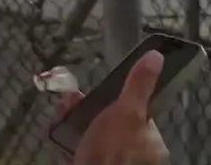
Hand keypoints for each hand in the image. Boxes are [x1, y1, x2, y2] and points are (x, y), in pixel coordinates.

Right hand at [54, 51, 168, 164]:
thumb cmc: (112, 151)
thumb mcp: (128, 112)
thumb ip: (139, 86)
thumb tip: (156, 56)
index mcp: (149, 143)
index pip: (135, 114)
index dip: (114, 99)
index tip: (94, 92)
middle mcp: (134, 156)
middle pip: (109, 122)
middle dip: (86, 106)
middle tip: (69, 101)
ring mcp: (108, 161)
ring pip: (90, 134)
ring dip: (71, 118)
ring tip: (60, 112)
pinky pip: (77, 149)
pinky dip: (64, 137)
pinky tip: (54, 128)